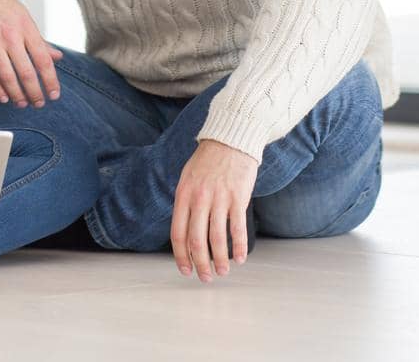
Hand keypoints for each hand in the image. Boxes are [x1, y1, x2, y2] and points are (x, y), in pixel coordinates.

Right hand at [0, 0, 64, 106]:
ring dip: (17, 95)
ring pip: (7, 77)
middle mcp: (11, 37)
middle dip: (34, 93)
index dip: (50, 80)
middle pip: (26, 73)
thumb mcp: (25, 19)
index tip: (54, 94)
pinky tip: (4, 98)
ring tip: (22, 104)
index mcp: (26, 28)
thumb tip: (58, 57)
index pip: (43, 60)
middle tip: (39, 103)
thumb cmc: (2, 7)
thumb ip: (40, 41)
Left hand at [170, 139, 258, 281]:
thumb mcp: (187, 178)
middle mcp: (199, 199)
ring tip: (222, 272)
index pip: (177, 233)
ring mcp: (219, 199)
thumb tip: (184, 230)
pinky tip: (240, 258)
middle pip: (196, 240)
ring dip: (219, 260)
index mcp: (183, 195)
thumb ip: (185, 203)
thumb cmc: (207, 161)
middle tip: (205, 278)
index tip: (185, 270)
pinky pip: (237, 228)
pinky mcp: (238, 198)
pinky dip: (239, 247)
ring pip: (217, 238)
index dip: (180, 255)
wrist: (230, 140)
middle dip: (199, 263)